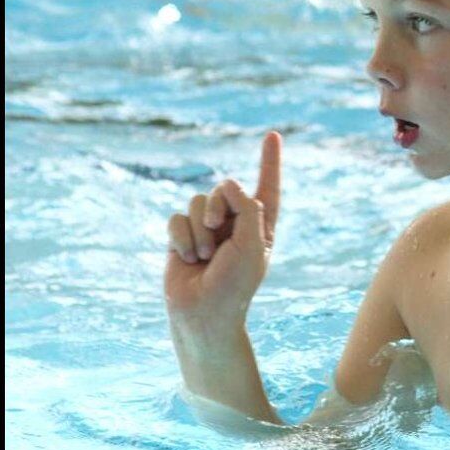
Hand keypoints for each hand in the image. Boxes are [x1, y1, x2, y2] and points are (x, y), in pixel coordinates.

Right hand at [164, 132, 282, 327]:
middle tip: (218, 233)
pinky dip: (181, 238)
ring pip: (197, 202)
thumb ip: (247, 209)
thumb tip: (231, 184)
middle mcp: (234, 223)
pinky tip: (186, 259)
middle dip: (218, 207)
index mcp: (260, 225)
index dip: (270, 161)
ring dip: (199, 230)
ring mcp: (207, 229)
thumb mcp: (252, 245)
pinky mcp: (181, 237)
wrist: (203, 314)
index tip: (273, 135)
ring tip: (203, 257)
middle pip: (224, 189)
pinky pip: (176, 219)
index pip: (267, 188)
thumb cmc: (234, 285)